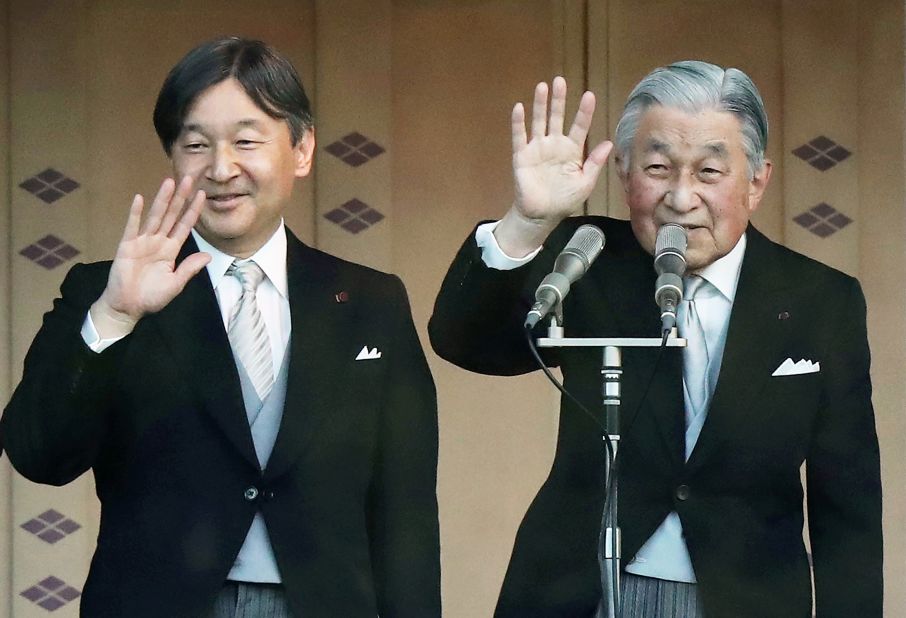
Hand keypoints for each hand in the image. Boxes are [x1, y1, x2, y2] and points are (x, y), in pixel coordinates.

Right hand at [90, 176, 210, 337]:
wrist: (127, 307)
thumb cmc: (151, 297)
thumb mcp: (175, 284)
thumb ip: (189, 268)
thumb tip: (208, 256)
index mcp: (171, 251)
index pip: (185, 226)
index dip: (193, 211)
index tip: (203, 195)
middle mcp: (158, 242)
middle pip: (172, 215)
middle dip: (180, 197)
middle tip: (188, 178)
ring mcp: (142, 242)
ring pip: (155, 216)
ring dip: (162, 199)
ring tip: (169, 182)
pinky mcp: (127, 246)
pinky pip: (132, 227)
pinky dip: (135, 213)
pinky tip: (139, 199)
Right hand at [496, 77, 612, 255]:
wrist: (542, 215)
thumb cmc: (565, 199)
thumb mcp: (585, 183)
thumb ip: (595, 163)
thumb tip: (609, 142)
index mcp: (572, 150)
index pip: (579, 126)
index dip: (584, 112)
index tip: (589, 95)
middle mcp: (554, 145)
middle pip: (557, 117)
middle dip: (559, 100)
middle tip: (560, 81)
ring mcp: (537, 148)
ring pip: (539, 121)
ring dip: (540, 105)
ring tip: (542, 87)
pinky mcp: (521, 155)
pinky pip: (519, 136)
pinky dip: (519, 123)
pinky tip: (519, 108)